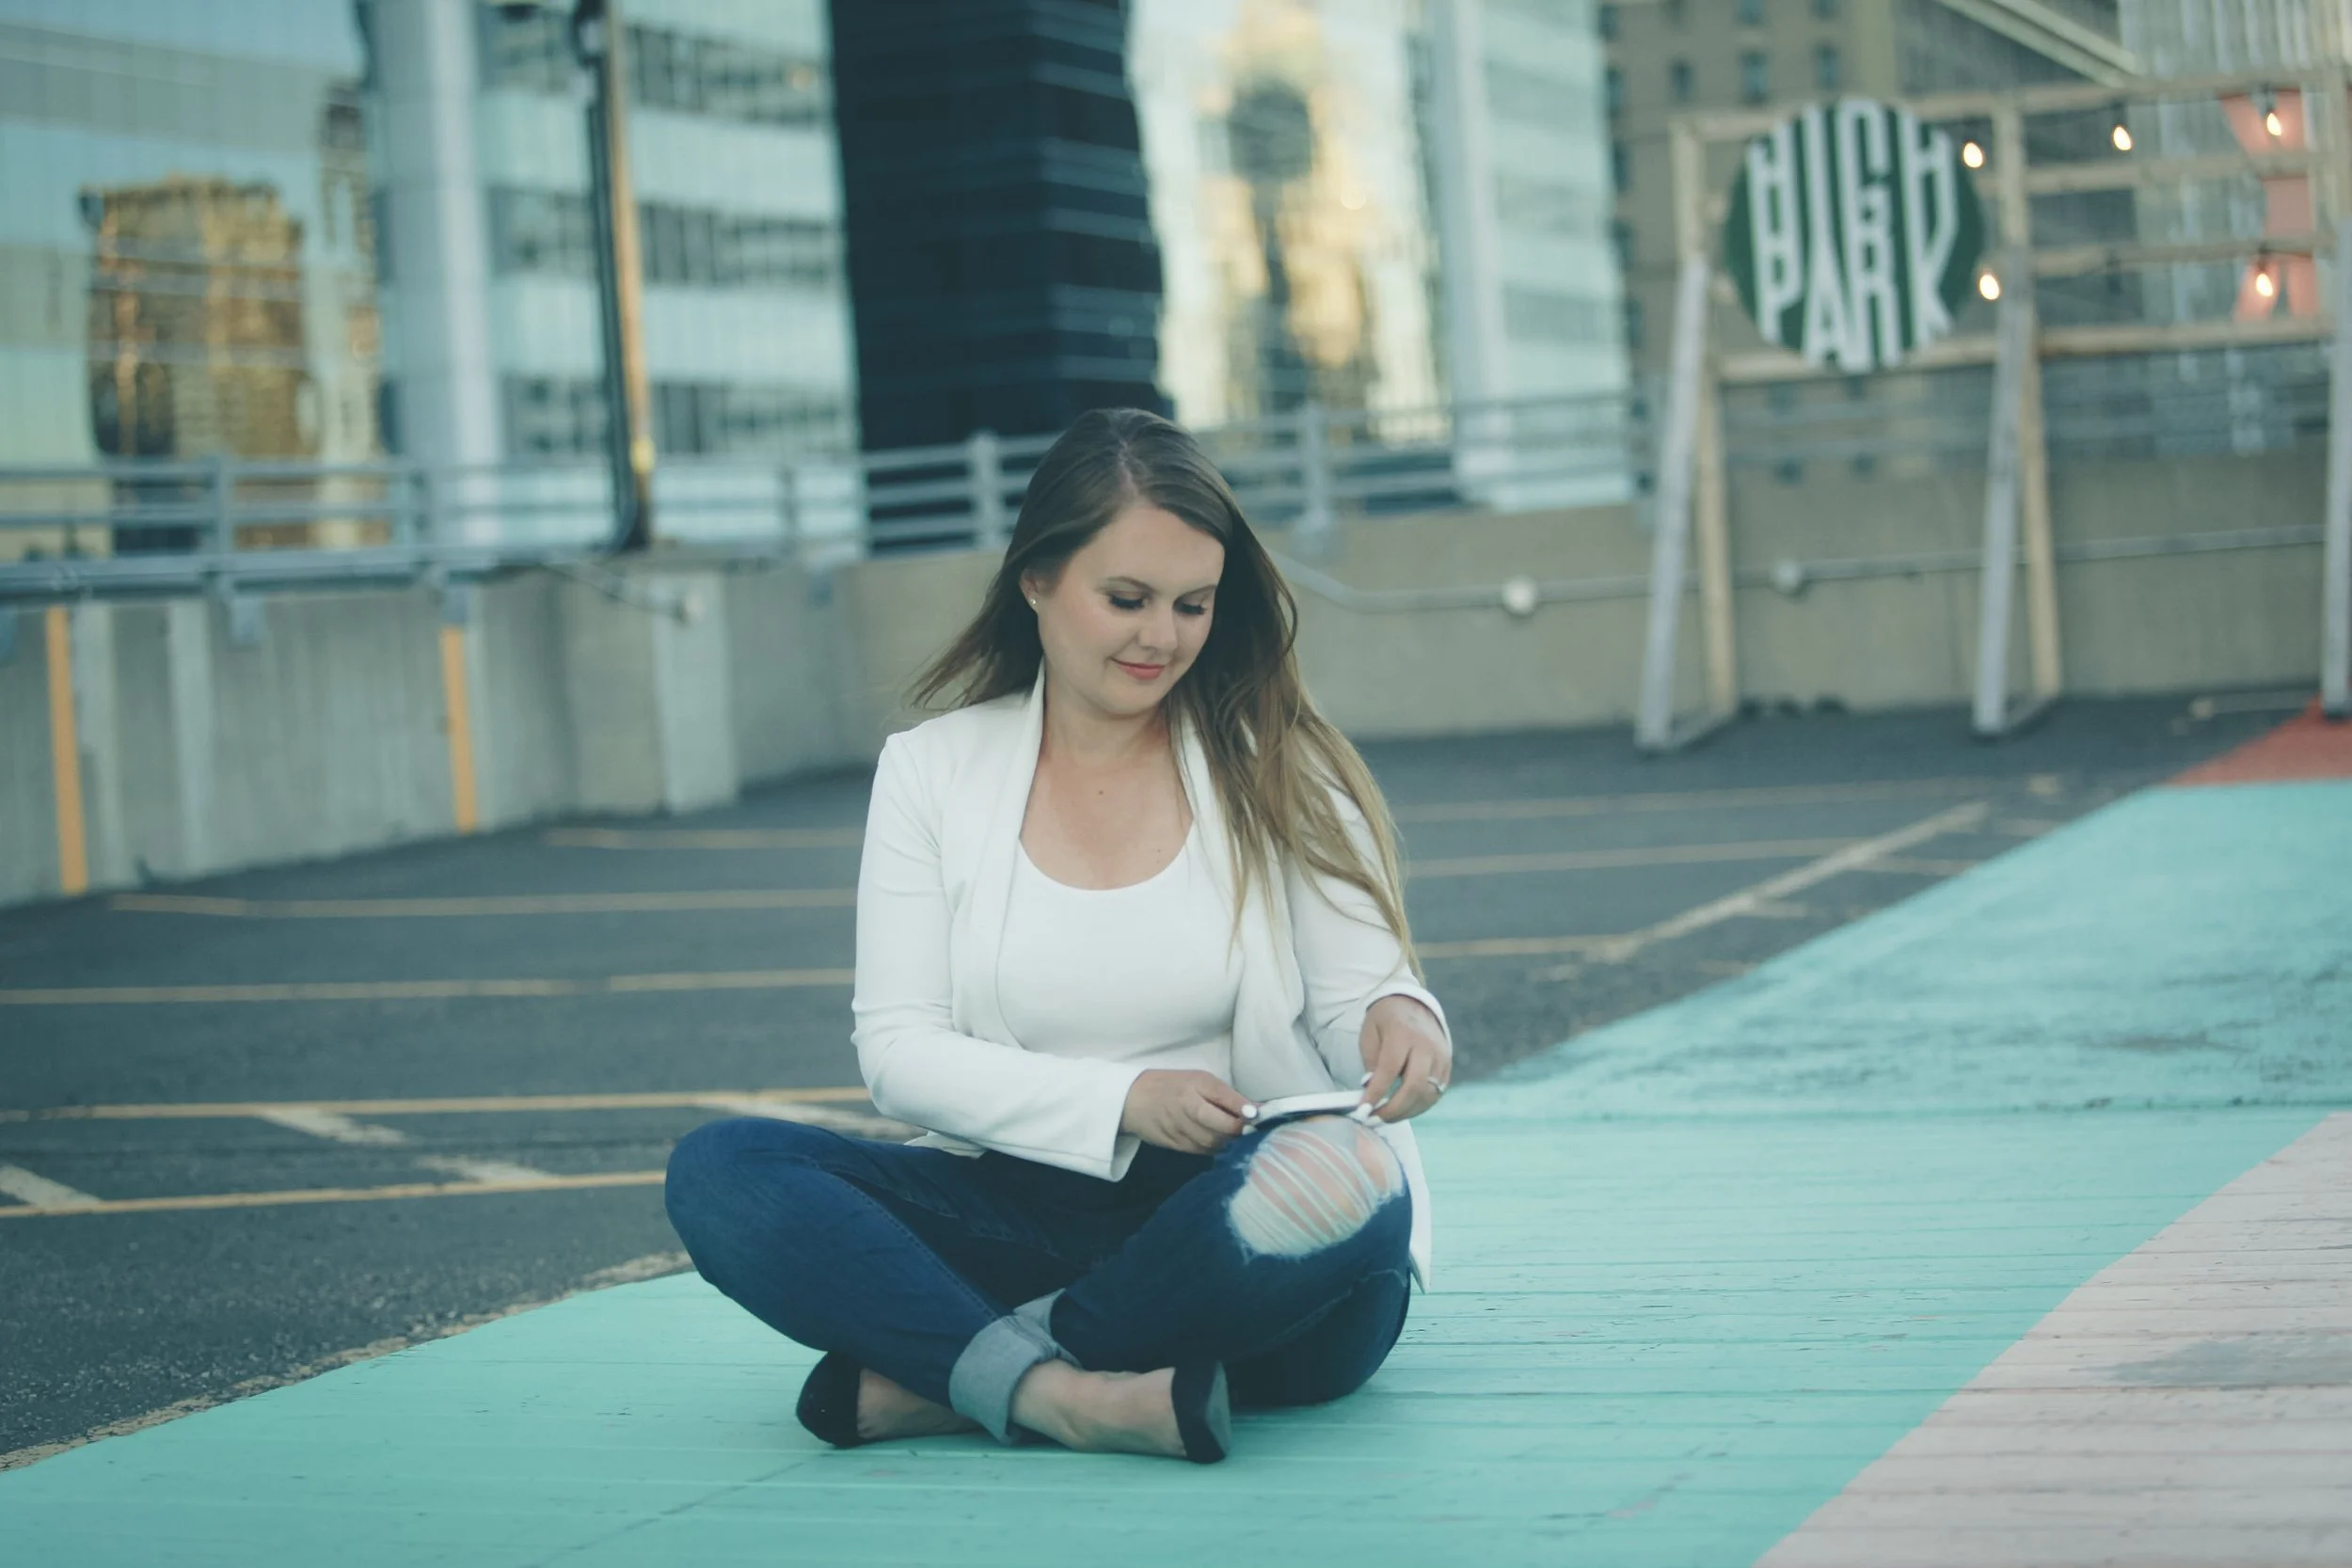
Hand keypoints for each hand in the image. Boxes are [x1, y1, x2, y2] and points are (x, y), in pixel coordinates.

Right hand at [1120, 1069, 1250, 1153]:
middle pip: (1222, 1127)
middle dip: (1238, 1130)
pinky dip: (1213, 1147)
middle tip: (1246, 1129)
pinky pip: (1202, 1151)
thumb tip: (1255, 1111)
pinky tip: (1214, 1140)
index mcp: (1195, 1085)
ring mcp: (1180, 1129)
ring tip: (1229, 1134)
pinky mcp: (1175, 1145)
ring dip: (1227, 1141)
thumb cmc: (1171, 1085)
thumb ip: (1224, 1095)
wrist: (1131, 1100)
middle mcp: (1188, 1107)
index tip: (1257, 1116)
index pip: (1225, 1098)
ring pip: (1215, 1143)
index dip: (1244, 1110)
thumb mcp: (1197, 1080)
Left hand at [1359, 995, 1450, 1122]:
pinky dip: (1417, 1107)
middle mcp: (1427, 1046)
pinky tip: (1401, 1110)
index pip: (1390, 1069)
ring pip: (1427, 1095)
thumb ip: (1370, 1061)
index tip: (1363, 1110)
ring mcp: (1441, 1058)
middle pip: (1414, 1086)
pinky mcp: (1447, 1067)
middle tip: (1374, 1119)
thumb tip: (1370, 1090)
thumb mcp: (1370, 1033)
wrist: (1413, 1003)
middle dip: (1394, 1109)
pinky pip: (1434, 1094)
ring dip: (1406, 1112)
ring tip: (1385, 1118)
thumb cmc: (1386, 1020)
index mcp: (1403, 1033)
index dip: (1376, 1093)